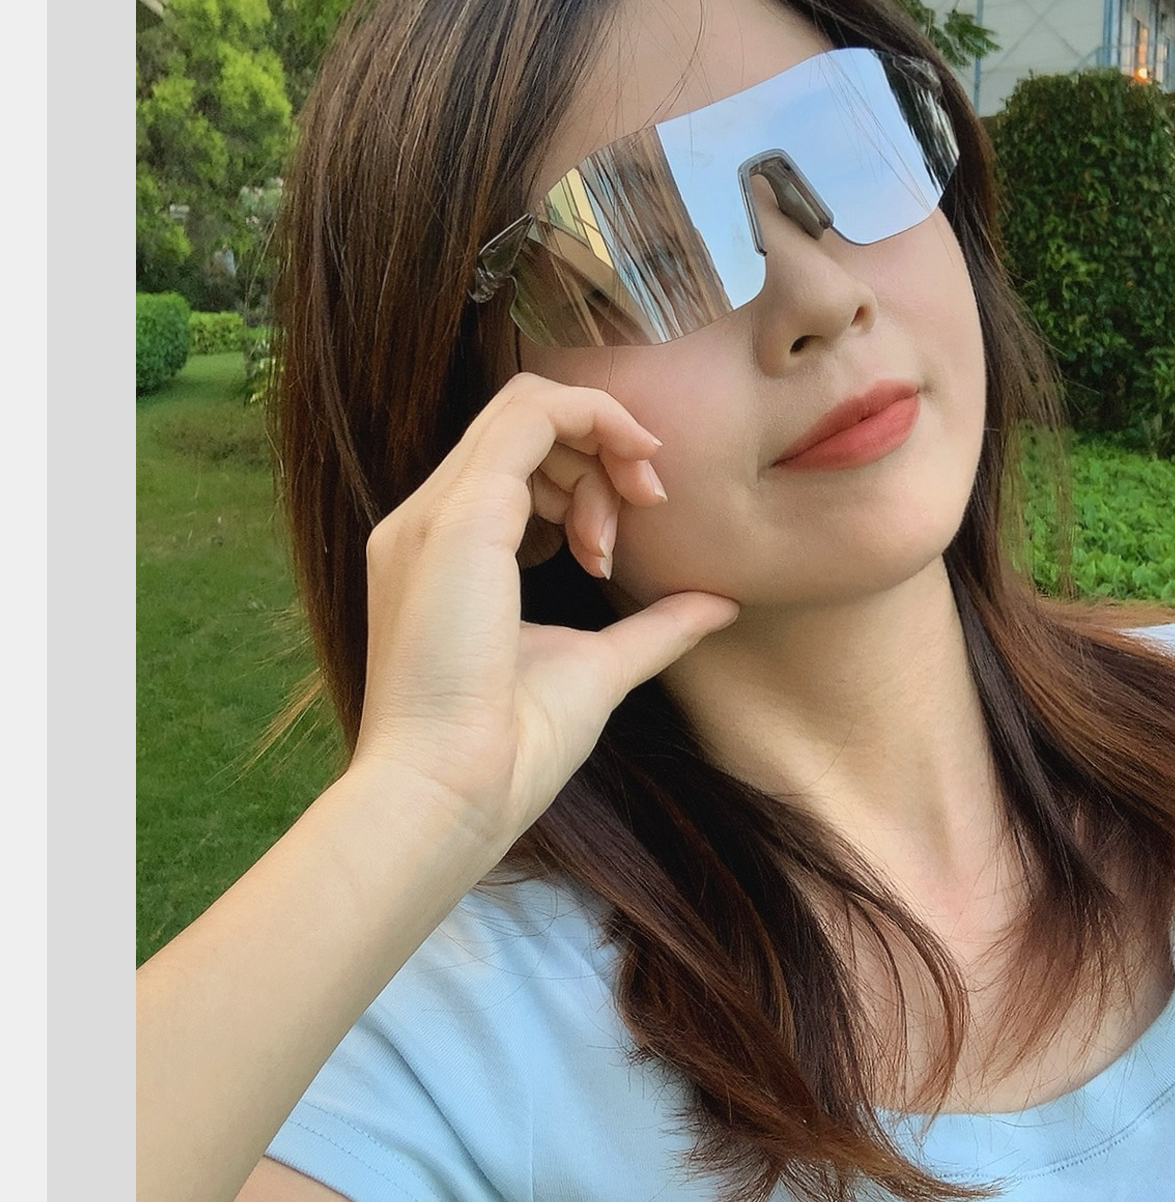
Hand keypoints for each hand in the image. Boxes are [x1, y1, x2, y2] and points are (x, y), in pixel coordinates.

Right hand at [350, 372, 737, 856]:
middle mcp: (427, 521)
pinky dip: (594, 425)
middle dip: (600, 449)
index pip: (512, 456)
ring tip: (619, 535)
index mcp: (443, 553)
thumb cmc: (509, 750)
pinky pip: (531, 415)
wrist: (451, 795)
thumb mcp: (599, 668)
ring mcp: (435, 514)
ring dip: (600, 446)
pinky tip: (633, 482)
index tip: (637, 521)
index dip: (586, 468)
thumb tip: (719, 603)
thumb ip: (653, 628)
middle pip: (522, 422)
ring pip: (527, 406)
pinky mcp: (459, 517)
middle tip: (646, 509)